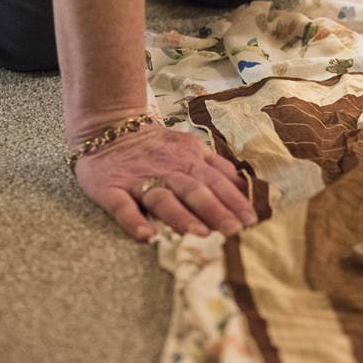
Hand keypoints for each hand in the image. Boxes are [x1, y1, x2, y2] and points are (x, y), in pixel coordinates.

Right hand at [74, 126, 256, 240]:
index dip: (235, 200)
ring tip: (200, 234)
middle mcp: (168, 170)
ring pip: (163, 199)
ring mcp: (139, 180)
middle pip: (195, 190)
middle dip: (216, 210)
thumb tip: (247, 187)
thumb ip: (217, 168)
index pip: (217, 181)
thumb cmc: (159, 147)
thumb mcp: (193, 149)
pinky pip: (121, 206)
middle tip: (234, 231)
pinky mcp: (110, 188)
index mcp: (191, 161)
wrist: (111, 127)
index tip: (252, 220)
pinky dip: (133, 220)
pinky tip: (146, 235)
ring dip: (182, 216)